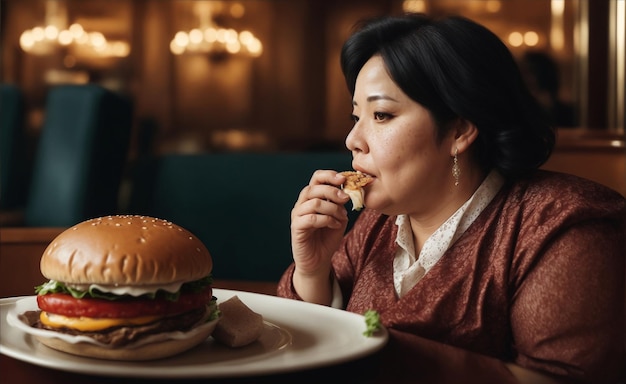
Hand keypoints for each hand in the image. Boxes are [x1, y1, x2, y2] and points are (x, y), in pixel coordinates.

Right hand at [290, 170, 349, 303]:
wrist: (318, 261)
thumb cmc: (327, 238)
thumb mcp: (339, 217)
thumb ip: (341, 204)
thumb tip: (348, 192)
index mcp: (312, 197)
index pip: (316, 178)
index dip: (329, 175)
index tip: (344, 179)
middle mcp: (302, 204)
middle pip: (314, 188)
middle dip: (333, 191)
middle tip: (346, 199)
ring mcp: (297, 215)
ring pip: (314, 202)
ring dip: (332, 208)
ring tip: (342, 217)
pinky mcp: (296, 228)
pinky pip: (311, 218)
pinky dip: (327, 220)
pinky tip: (335, 225)